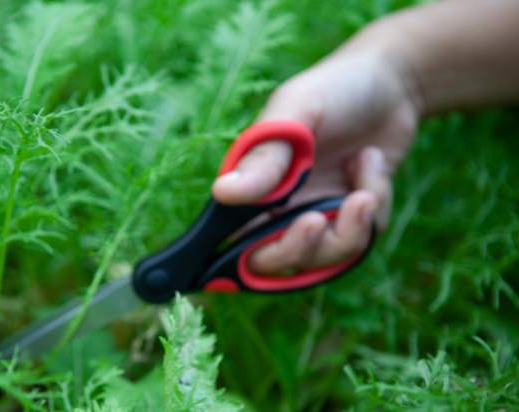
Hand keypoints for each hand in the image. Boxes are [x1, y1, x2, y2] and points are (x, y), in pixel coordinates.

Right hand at [212, 51, 419, 274]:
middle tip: (315, 220)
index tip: (277, 239)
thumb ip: (263, 156)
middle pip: (275, 259)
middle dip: (301, 248)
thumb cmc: (333, 88)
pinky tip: (372, 163)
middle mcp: (277, 205)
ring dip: (349, 227)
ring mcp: (316, 212)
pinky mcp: (352, 217)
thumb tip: (223, 192)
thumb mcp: (296, 112)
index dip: (246, 254)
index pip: (234, 237)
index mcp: (251, 182)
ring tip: (364, 186)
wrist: (394, 82)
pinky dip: (375, 205)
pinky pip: (363, 237)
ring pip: (325, 256)